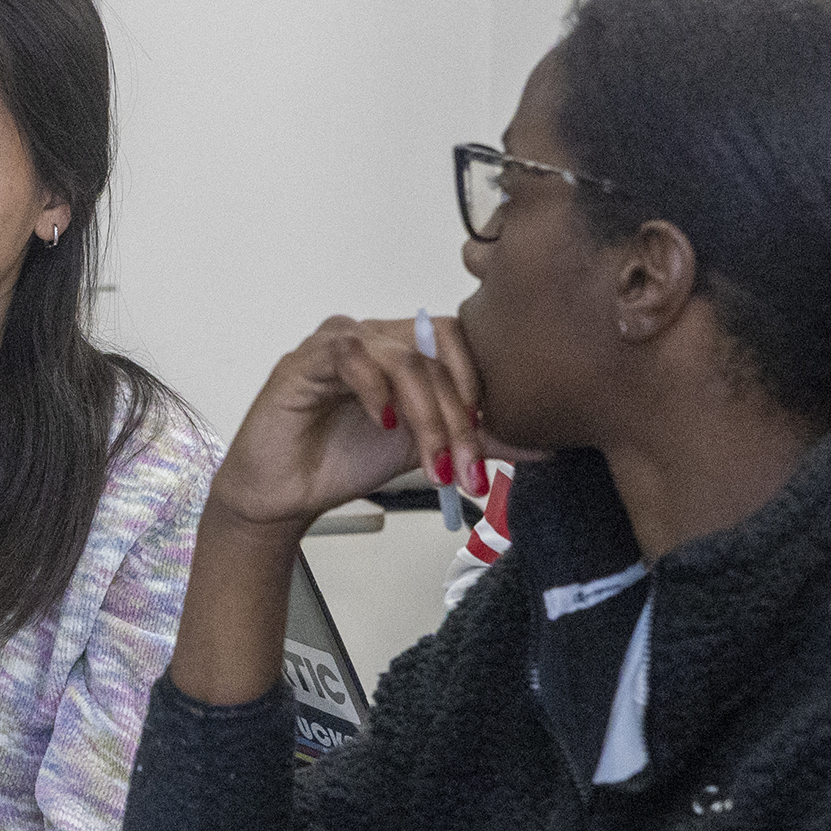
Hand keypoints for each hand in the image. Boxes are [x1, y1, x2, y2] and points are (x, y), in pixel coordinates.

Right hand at [209, 313, 486, 534]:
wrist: (286, 493)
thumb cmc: (344, 460)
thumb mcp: (427, 450)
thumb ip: (478, 441)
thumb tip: (544, 447)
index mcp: (403, 348)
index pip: (457, 343)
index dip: (478, 388)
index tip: (484, 444)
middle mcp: (375, 337)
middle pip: (436, 353)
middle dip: (458, 416)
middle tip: (467, 468)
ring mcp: (340, 343)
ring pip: (404, 359)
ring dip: (428, 417)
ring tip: (435, 466)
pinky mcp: (306, 359)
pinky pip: (351, 356)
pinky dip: (377, 391)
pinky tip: (385, 425)